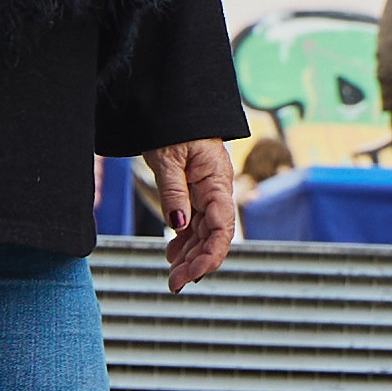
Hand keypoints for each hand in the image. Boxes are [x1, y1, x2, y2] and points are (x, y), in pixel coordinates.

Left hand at [142, 139, 239, 288]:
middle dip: (197, 262)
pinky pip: (194, 224)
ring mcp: (207, 194)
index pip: (223, 225)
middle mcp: (216, 191)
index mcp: (217, 181)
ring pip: (203, 234)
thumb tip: (178, 226)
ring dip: (190, 257)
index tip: (195, 274)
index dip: (213, 253)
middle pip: (214, 235)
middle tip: (174, 284)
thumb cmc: (172, 126)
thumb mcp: (168, 158)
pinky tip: (173, 257)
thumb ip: (174, 192)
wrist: (172, 107)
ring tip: (172, 276)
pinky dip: (184, 242)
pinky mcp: (196, 194)